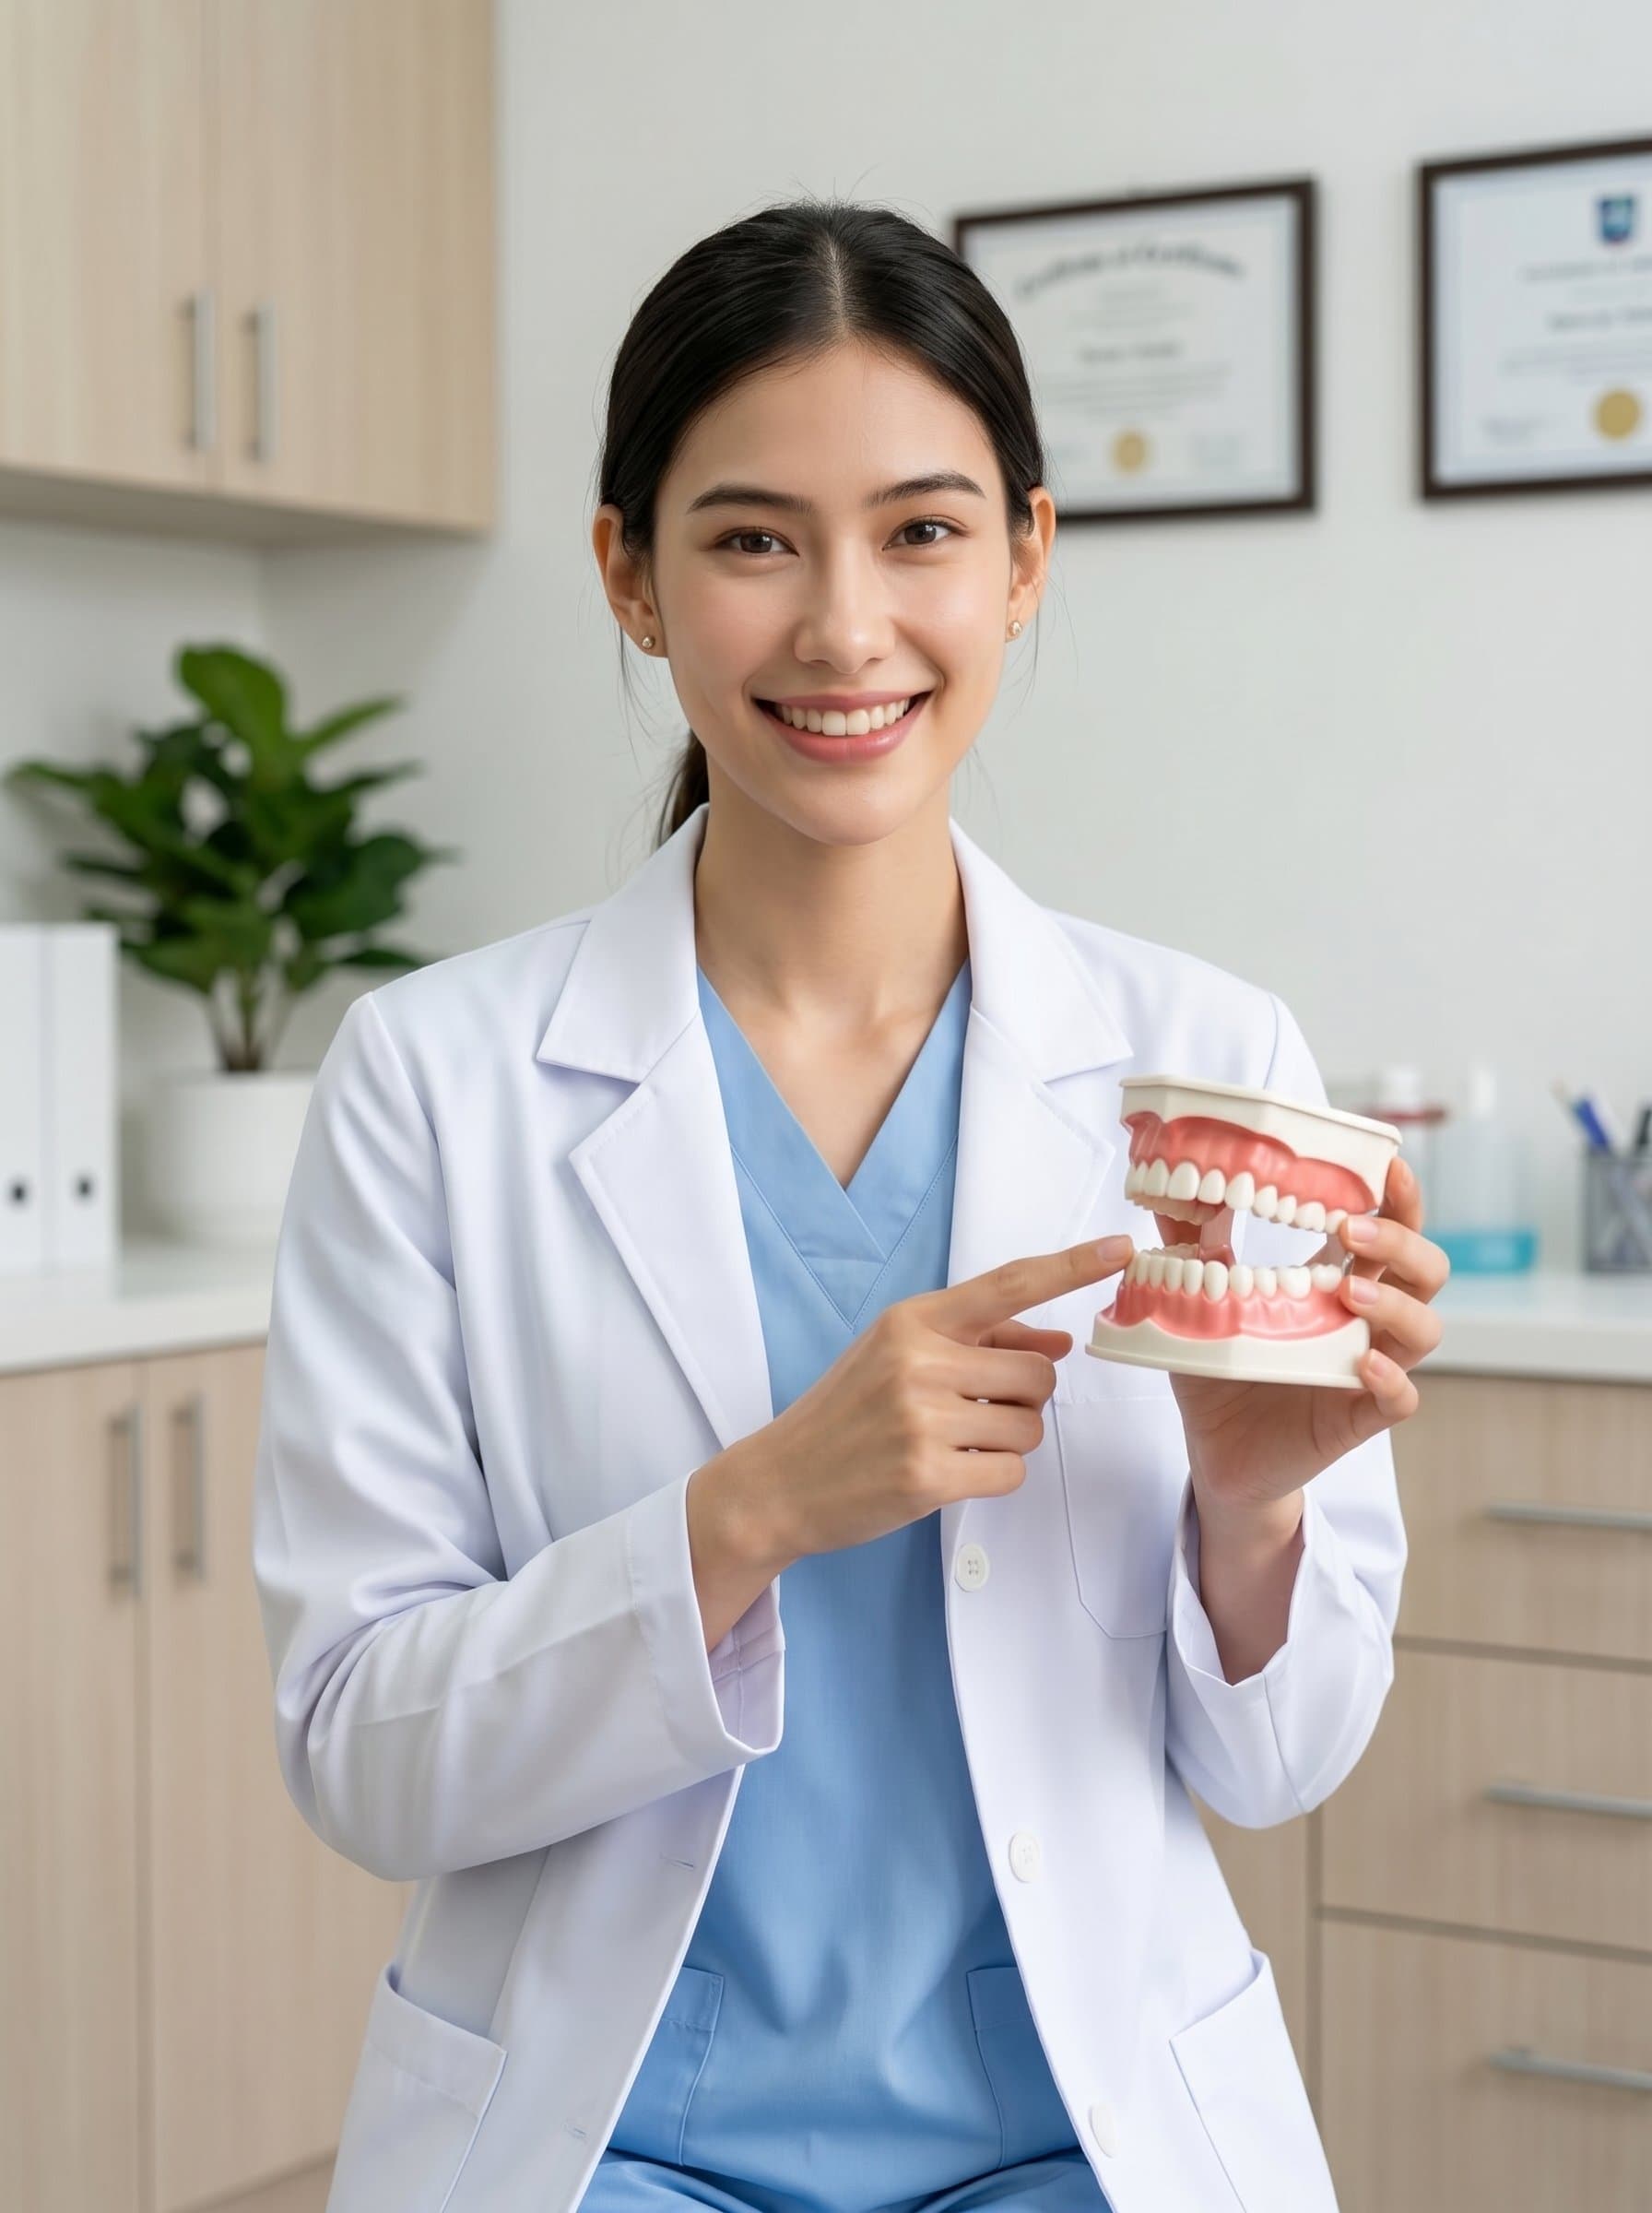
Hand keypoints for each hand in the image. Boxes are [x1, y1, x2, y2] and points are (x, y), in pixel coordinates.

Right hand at [726, 1235, 1133, 1566]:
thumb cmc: (847, 1414)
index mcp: (913, 1321)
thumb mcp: (899, 1356)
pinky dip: (992, 1477)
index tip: (1121, 1249)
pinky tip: (948, 1474)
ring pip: (1029, 1428)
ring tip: (951, 1444)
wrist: (780, 1482)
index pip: (1008, 1285)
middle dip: (1024, 1400)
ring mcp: (923, 1419)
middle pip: (1038, 1375)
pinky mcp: (928, 1476)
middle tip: (976, 1413)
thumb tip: (1060, 1346)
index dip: (1071, 1267)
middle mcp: (919, 1361)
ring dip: (1006, 1442)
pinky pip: (1011, 1473)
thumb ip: (980, 1343)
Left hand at [1156, 1153, 1448, 1529]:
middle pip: (1424, 1270)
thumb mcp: (1202, 1303)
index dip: (1399, 1198)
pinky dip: (1391, 1379)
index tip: (1387, 1167)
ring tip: (1350, 1292)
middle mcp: (1364, 1321)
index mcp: (1338, 1283)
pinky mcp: (1358, 1418)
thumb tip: (1172, 1189)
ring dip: (1397, 1303)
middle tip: (1352, 1231)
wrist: (1216, 1452)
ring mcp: (1368, 1369)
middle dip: (1401, 1240)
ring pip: (1424, 1329)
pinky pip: (1401, 1399)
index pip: (1388, 1231)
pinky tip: (1364, 1363)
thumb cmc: (1221, 1371)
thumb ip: (1192, 1248)